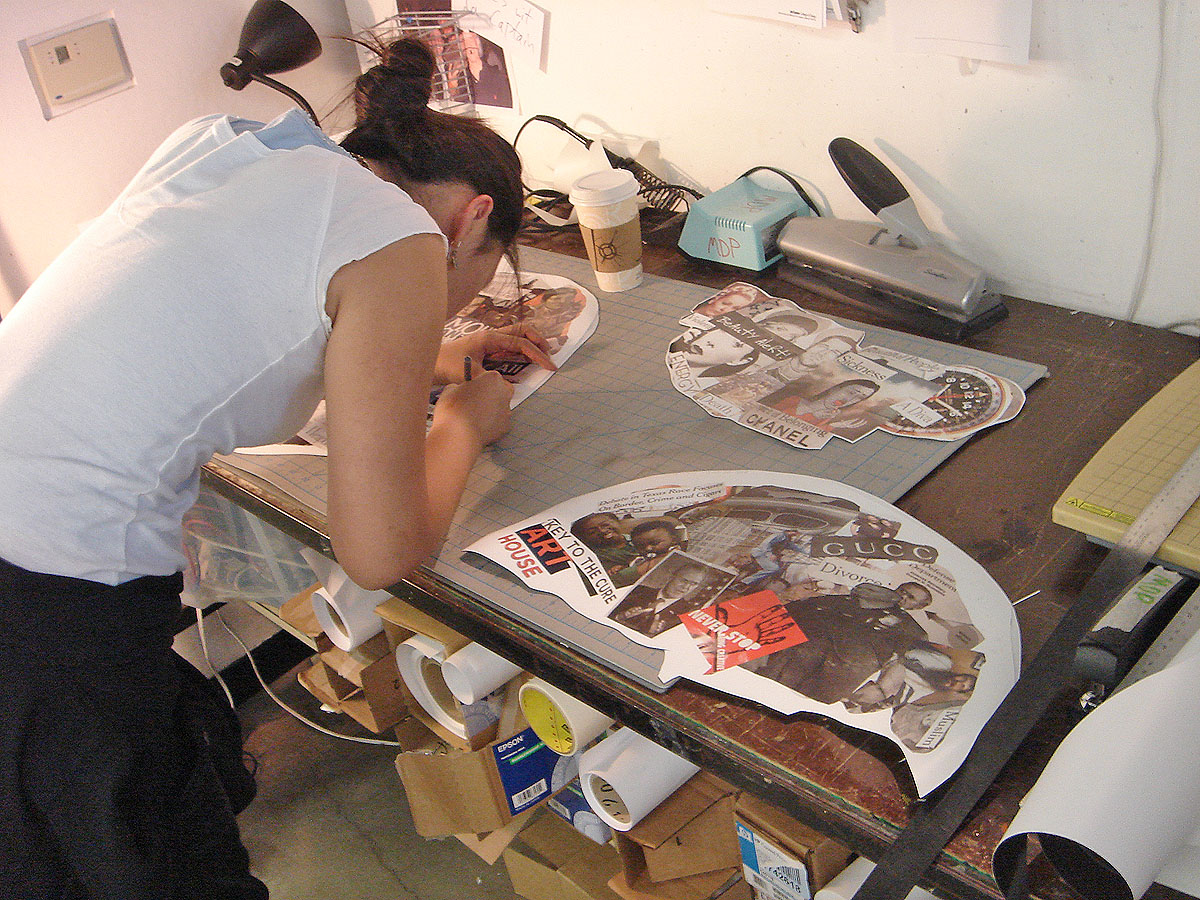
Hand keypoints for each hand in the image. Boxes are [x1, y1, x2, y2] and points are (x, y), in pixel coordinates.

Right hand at [431, 370, 514, 447]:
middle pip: (499, 390)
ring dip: (490, 410)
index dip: (478, 383)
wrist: (459, 435)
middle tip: (474, 401)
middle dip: (489, 394)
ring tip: (474, 416)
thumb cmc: (454, 410)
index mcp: (492, 378)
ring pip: (500, 407)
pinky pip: (499, 422)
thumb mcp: (449, 390)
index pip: (489, 376)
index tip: (470, 388)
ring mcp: (506, 411)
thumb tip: (459, 390)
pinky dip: (491, 424)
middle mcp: (504, 393)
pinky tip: (478, 427)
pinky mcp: (505, 427)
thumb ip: (459, 387)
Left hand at [435, 324, 555, 384]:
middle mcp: (491, 337)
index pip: (520, 343)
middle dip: (539, 341)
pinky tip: (526, 363)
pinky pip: (509, 348)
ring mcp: (489, 343)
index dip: (537, 354)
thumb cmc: (446, 365)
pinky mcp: (486, 351)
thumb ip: (488, 379)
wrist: (430, 363)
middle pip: (522, 331)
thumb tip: (508, 389)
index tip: (550, 366)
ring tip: (544, 356)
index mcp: (490, 339)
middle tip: (550, 354)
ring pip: (516, 338)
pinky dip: (521, 353)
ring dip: (531, 345)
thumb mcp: (468, 374)